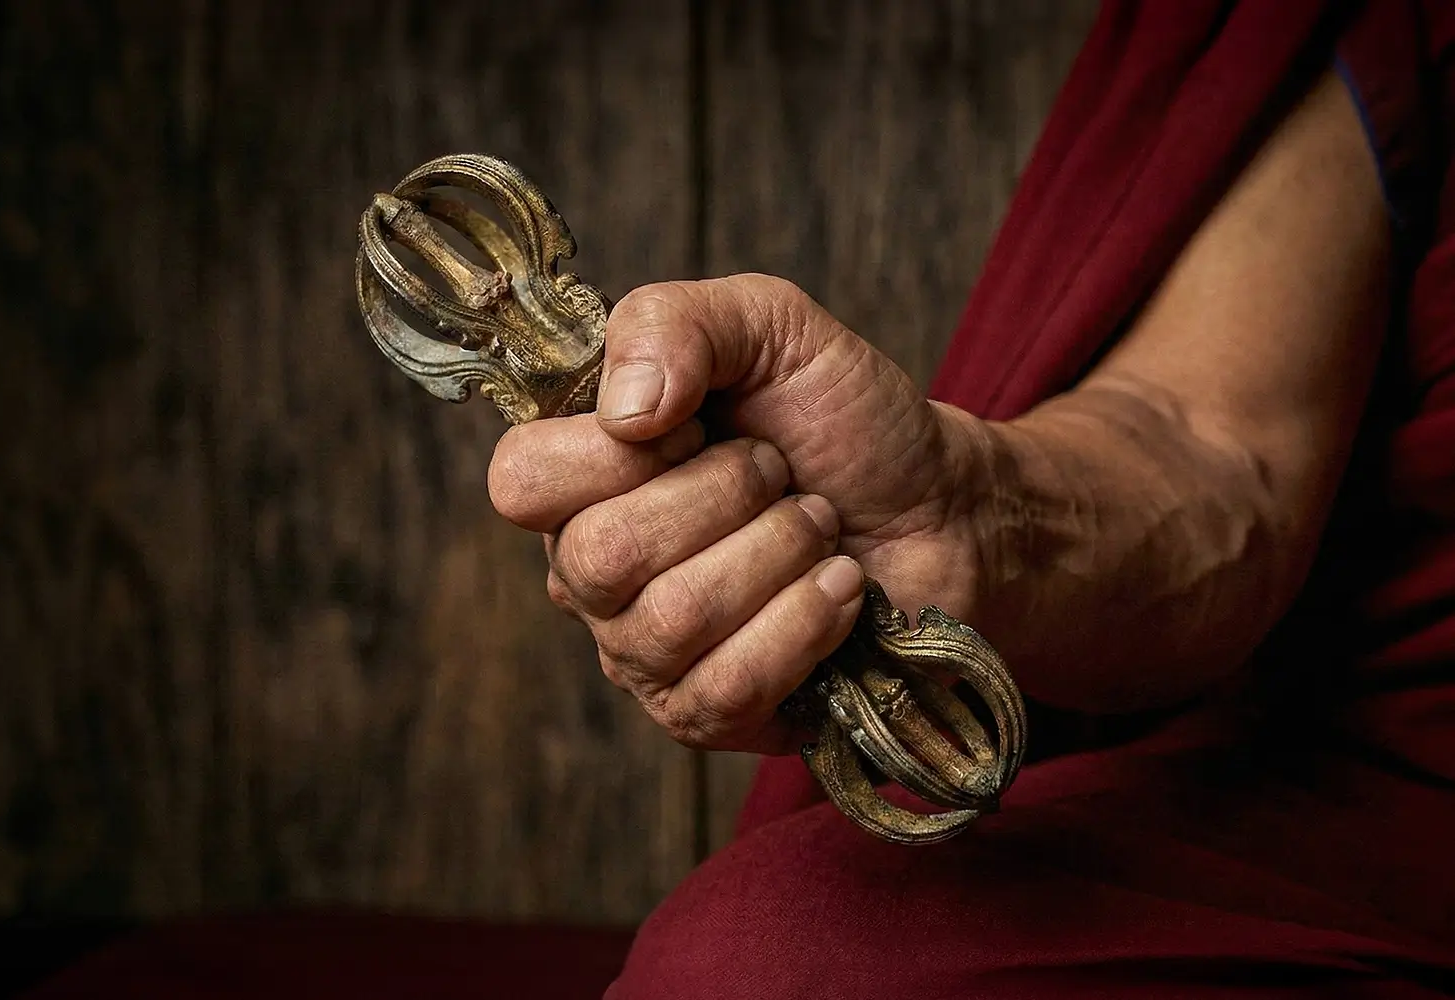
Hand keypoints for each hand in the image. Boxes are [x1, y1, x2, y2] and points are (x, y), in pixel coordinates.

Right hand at [488, 274, 976, 753]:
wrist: (944, 505)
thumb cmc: (845, 421)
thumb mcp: (768, 326)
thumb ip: (674, 322)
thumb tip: (625, 412)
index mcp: (583, 474)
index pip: (521, 482)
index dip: (619, 452)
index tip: (701, 423)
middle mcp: (593, 571)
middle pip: (601, 556)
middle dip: (728, 496)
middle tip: (783, 475)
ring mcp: (643, 652)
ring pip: (671, 621)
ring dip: (779, 553)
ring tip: (818, 526)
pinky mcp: (705, 715)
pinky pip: (725, 687)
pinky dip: (804, 621)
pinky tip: (838, 588)